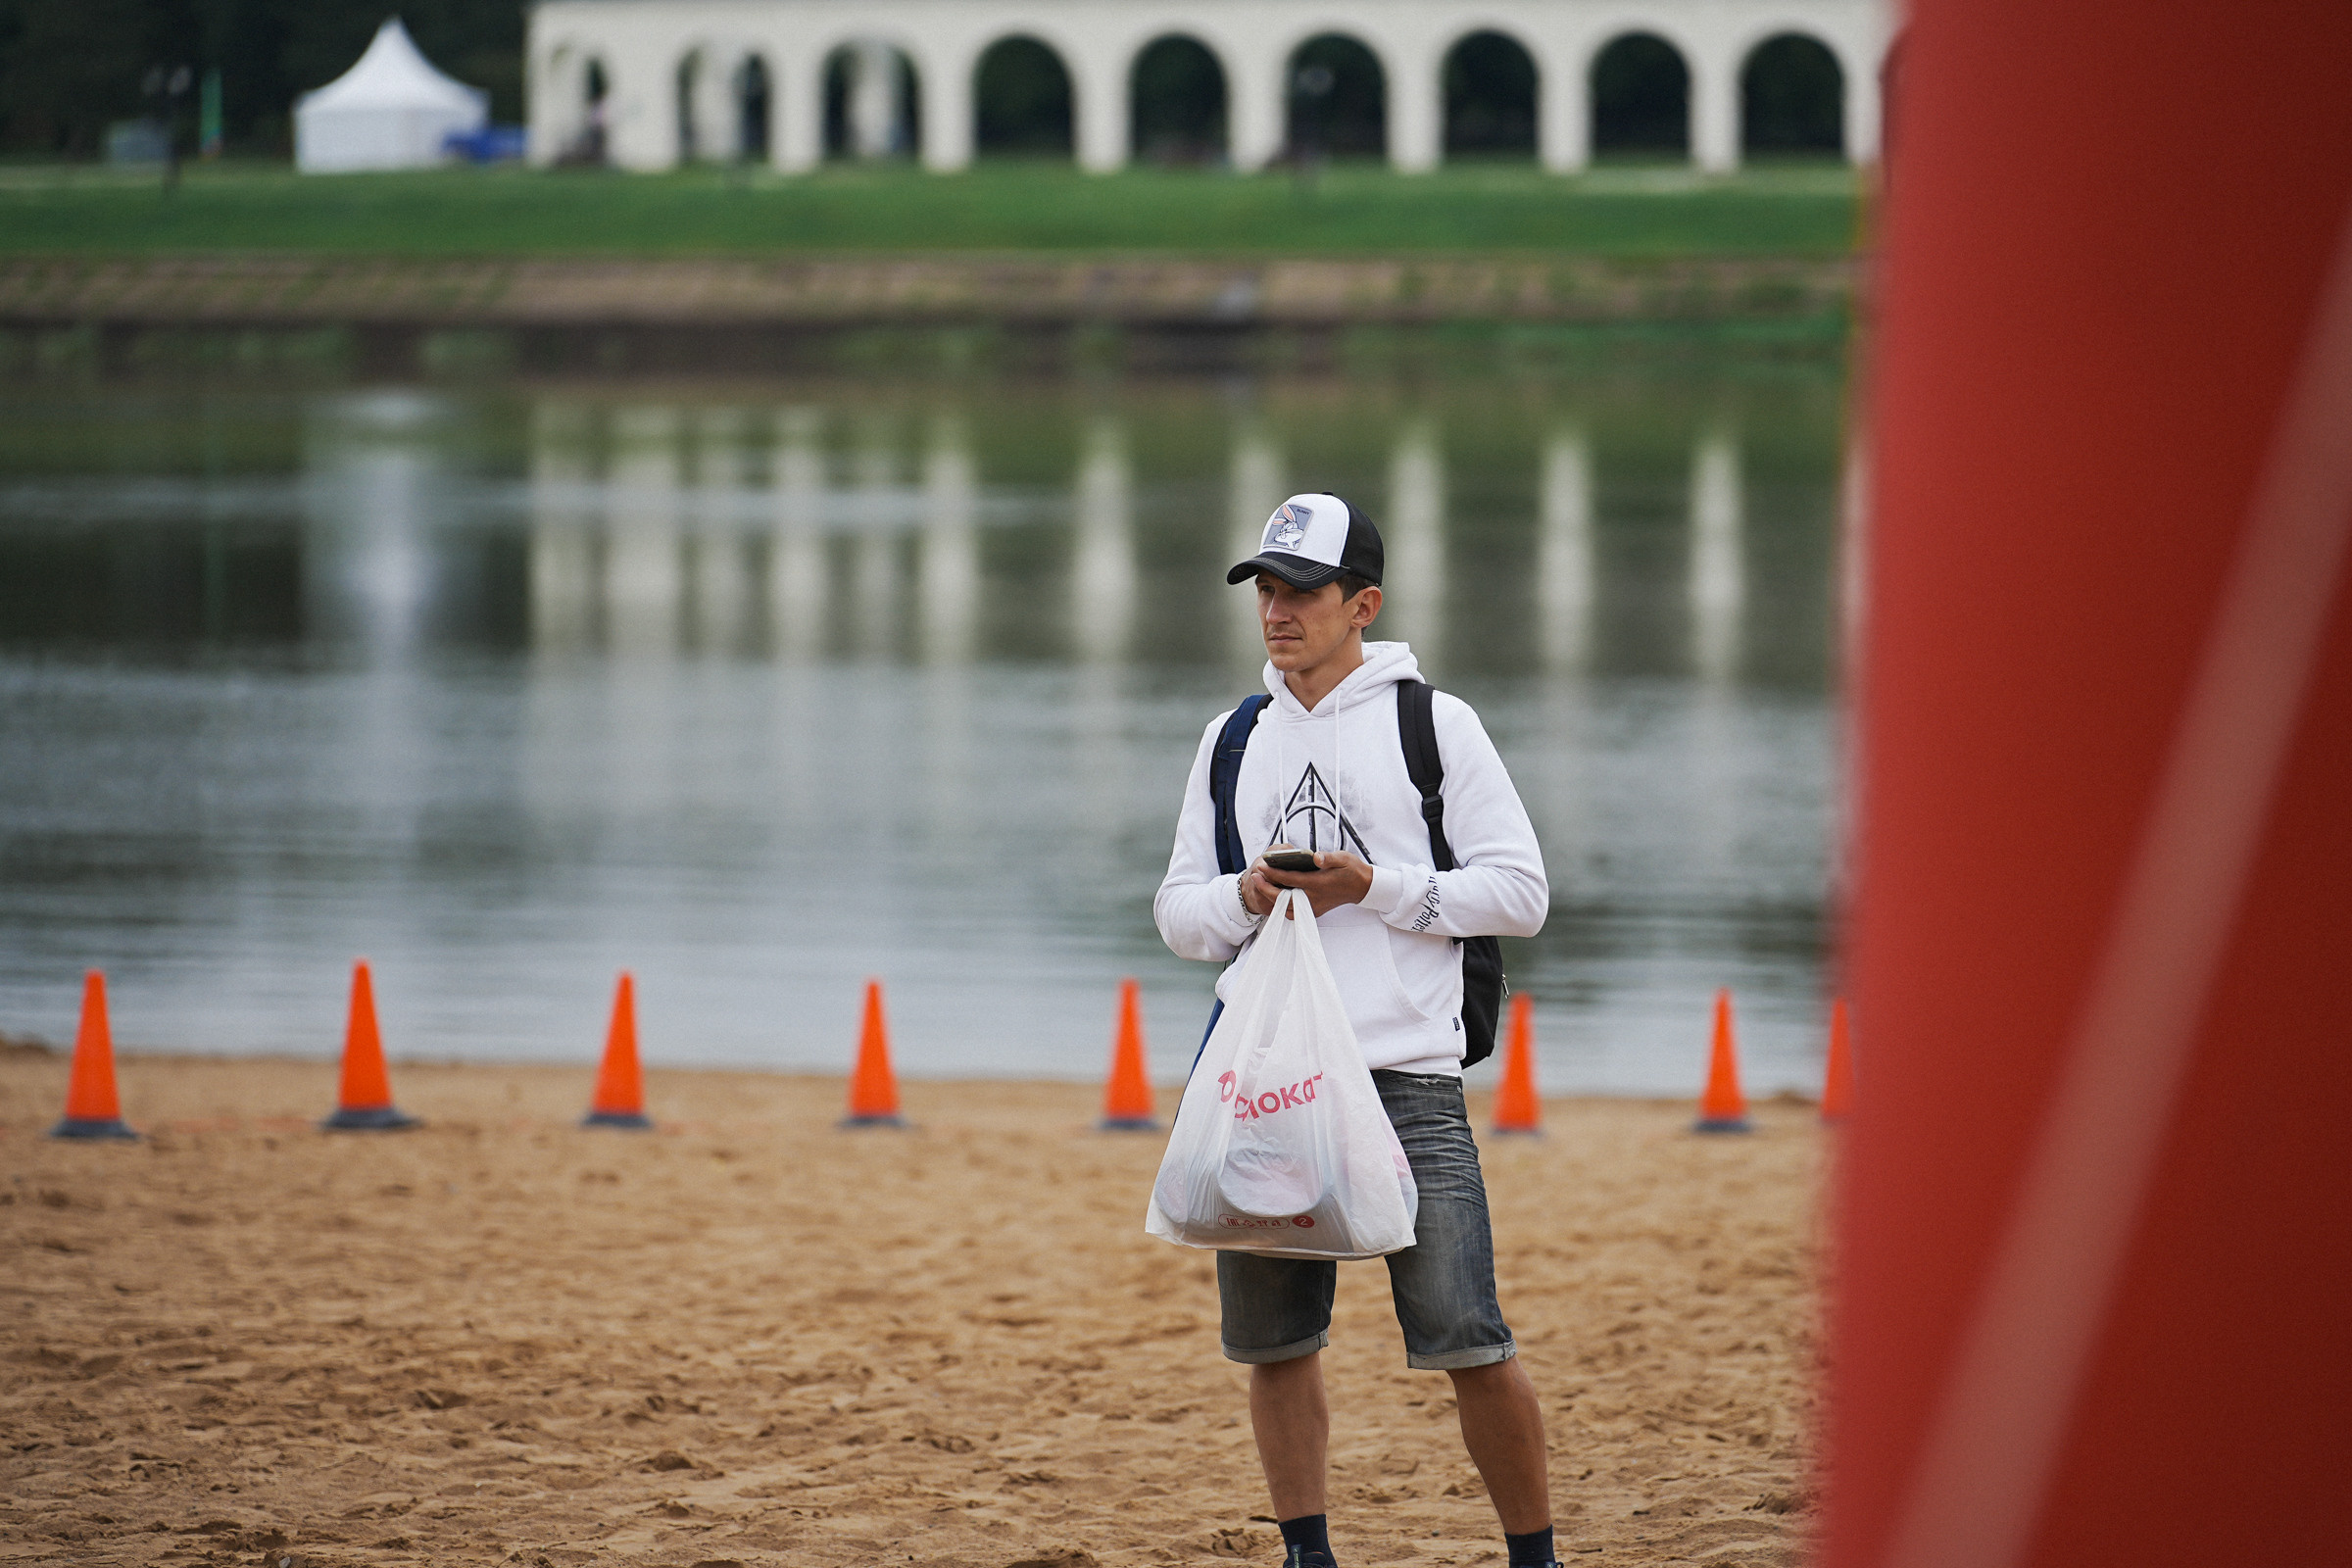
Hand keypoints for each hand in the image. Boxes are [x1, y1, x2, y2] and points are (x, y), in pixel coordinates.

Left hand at [1258, 850, 1374, 917]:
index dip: (1273, 873)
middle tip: (1254, 875)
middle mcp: (1314, 898)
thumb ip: (1328, 857)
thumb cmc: (1351, 870)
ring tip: (1261, 884)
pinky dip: (1281, 907)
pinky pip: (1292, 913)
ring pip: (1286, 907)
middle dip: (1266, 886)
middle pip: (1283, 896)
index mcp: (1318, 883)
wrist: (1362, 887)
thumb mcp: (1343, 858)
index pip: (1289, 879)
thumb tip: (1316, 857)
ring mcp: (1313, 907)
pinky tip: (1275, 897)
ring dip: (1271, 897)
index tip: (1261, 866)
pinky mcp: (1314, 911)